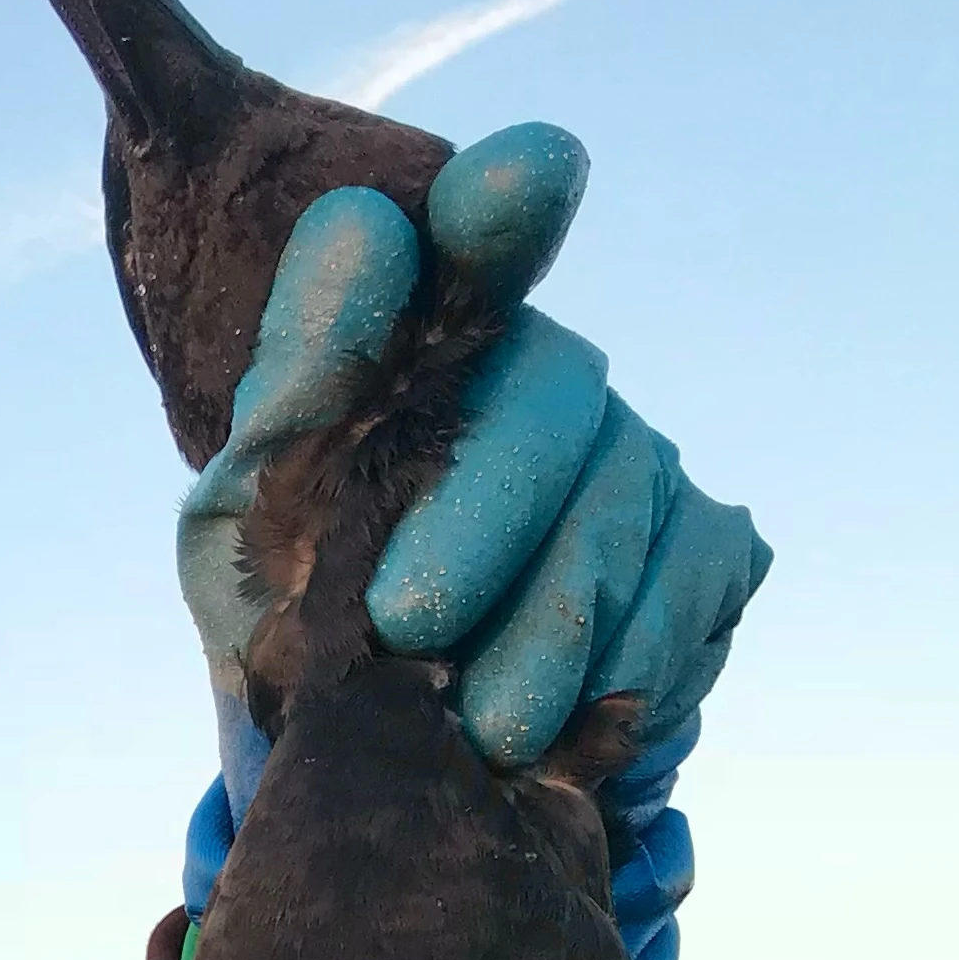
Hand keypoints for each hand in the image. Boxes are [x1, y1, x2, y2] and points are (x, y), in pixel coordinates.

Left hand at [175, 130, 768, 959]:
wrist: (380, 780)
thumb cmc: (296, 620)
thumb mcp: (250, 524)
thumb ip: (297, 388)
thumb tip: (364, 222)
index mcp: (432, 344)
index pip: (477, 238)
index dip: (499, 207)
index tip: (510, 180)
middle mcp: (551, 379)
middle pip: (555, 399)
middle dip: (480, 519)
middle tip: (404, 630)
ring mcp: (640, 459)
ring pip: (624, 517)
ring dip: (546, 635)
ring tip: (477, 734)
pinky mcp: (707, 550)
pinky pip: (686, 599)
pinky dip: (619, 680)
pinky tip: (558, 737)